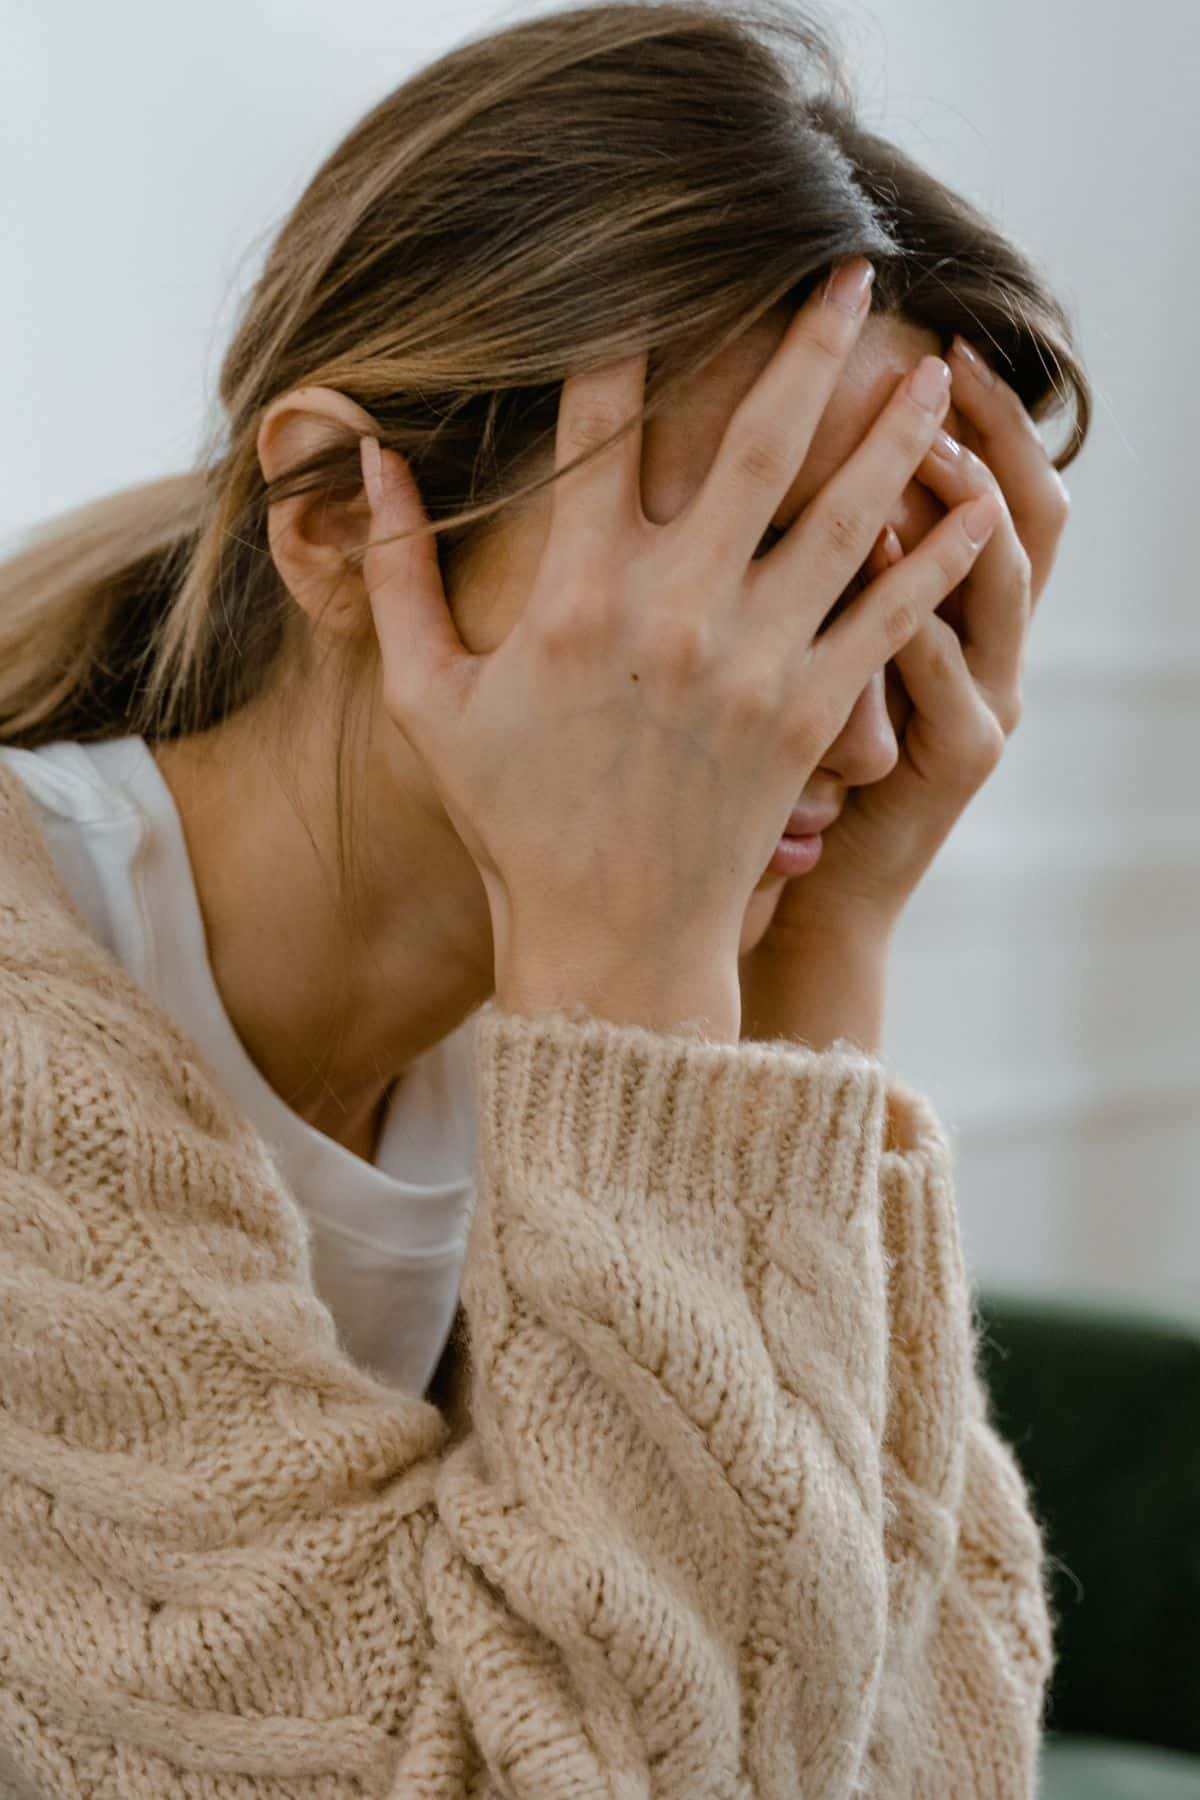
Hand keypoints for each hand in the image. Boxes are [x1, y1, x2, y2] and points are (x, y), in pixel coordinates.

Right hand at [356, 259, 999, 1036]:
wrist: (610, 938)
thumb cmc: (514, 819)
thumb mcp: (427, 700)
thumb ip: (395, 576)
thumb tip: (370, 458)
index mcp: (577, 593)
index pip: (604, 424)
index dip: (629, 334)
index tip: (655, 270)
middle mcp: (676, 609)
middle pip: (757, 440)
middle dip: (807, 344)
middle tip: (848, 269)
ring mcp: (754, 660)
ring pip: (843, 514)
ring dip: (893, 430)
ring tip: (935, 366)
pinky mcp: (812, 713)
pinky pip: (889, 617)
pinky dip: (937, 559)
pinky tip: (974, 506)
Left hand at [745, 331, 1070, 955]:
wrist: (803, 896)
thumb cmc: (779, 778)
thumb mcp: (810, 663)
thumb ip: (803, 570)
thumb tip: (763, 463)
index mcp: (946, 610)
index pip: (983, 483)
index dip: (975, 411)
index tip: (924, 335)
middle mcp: (982, 645)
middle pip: (1024, 509)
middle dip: (988, 427)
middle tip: (939, 355)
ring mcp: (981, 700)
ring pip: (1002, 581)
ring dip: (966, 502)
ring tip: (922, 435)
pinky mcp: (959, 758)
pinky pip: (949, 673)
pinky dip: (922, 611)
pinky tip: (881, 551)